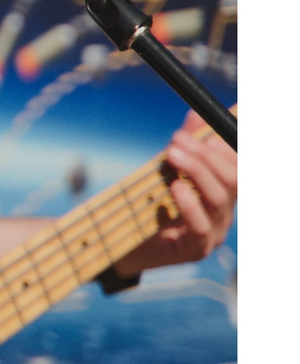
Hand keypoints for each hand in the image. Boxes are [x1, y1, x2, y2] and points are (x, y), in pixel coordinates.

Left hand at [114, 111, 236, 276]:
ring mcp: (214, 233)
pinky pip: (201, 225)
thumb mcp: (167, 172)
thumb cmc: (150, 206)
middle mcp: (225, 213)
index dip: (227, 147)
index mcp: (223, 194)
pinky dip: (189, 202)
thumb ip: (184, 147)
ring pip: (219, 198)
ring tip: (172, 155)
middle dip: (207, 155)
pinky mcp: (196, 249)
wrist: (125, 244)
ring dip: (196, 171)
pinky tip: (175, 187)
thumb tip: (194, 114)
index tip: (204, 129)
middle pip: (233, 180)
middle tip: (178, 139)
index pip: (238, 167)